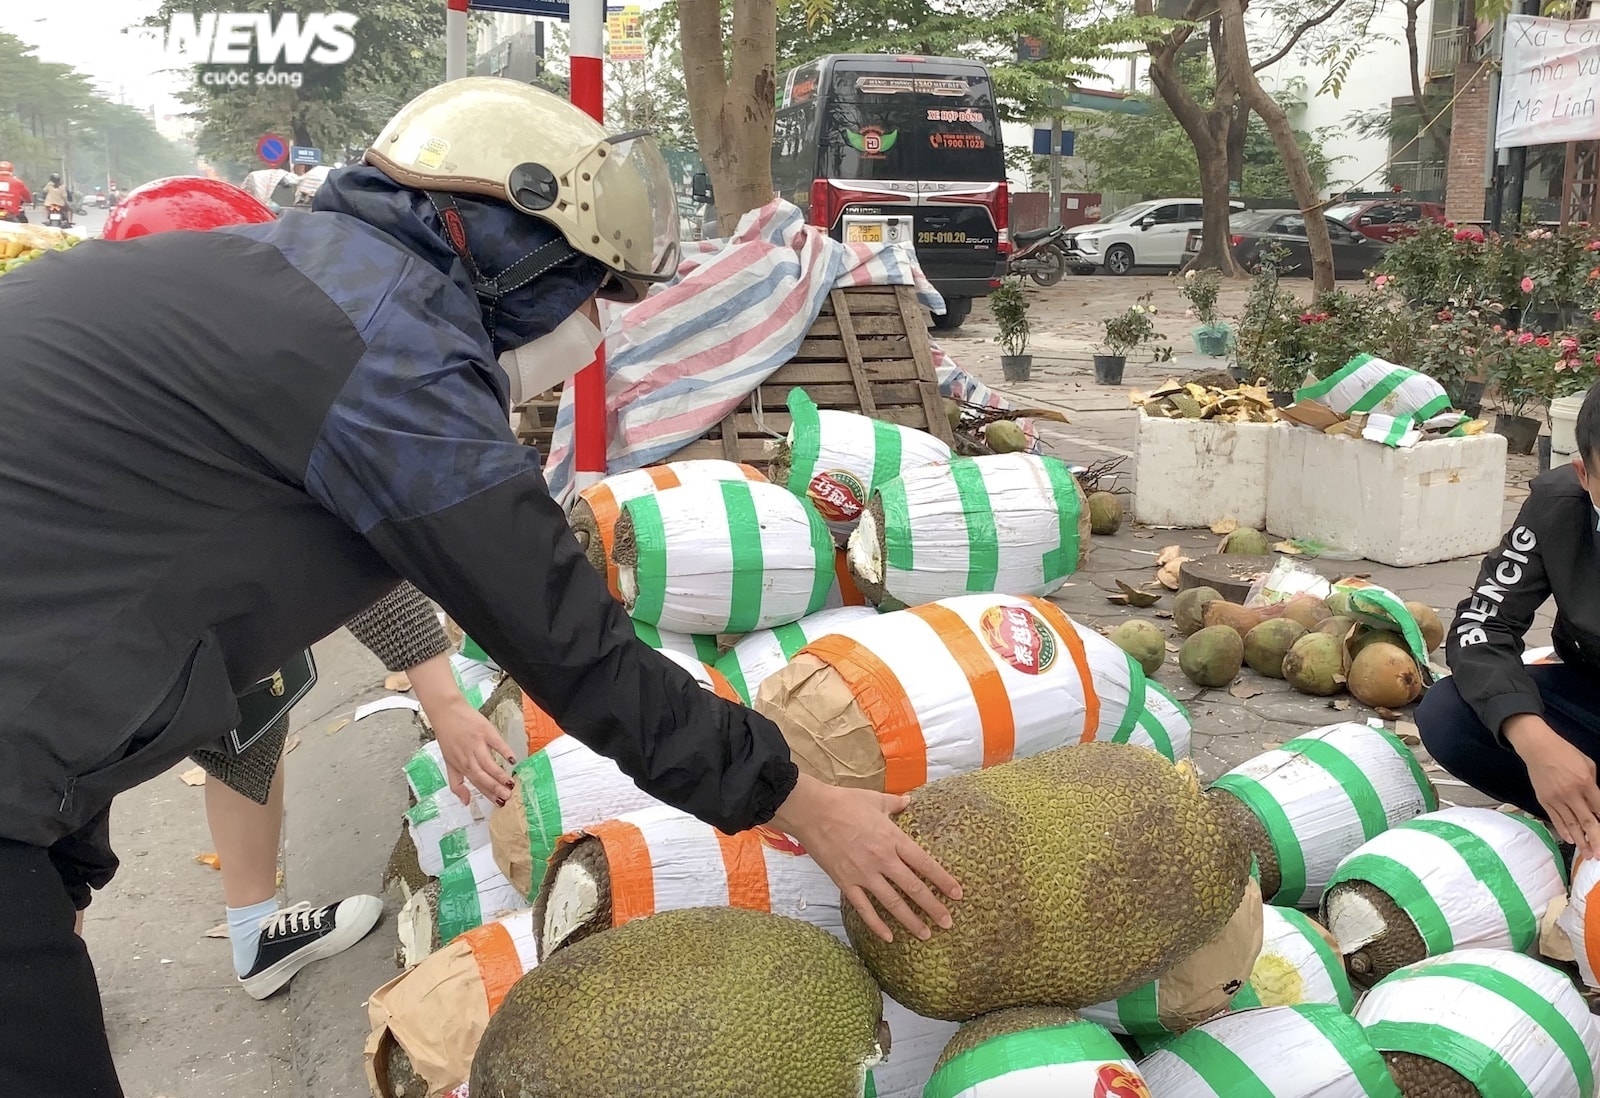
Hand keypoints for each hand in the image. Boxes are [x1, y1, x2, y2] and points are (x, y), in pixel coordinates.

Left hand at [406, 655, 516, 805]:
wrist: (446, 711)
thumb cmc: (448, 736)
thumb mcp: (449, 762)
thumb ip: (456, 783)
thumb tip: (465, 802)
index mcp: (461, 765)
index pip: (477, 783)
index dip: (488, 794)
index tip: (499, 803)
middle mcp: (469, 756)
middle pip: (483, 775)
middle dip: (495, 788)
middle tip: (508, 796)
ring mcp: (477, 743)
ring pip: (489, 763)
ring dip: (500, 774)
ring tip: (511, 783)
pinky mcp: (485, 731)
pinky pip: (496, 743)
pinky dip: (504, 751)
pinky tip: (512, 759)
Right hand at [769, 774, 961, 943]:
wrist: (811, 811)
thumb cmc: (844, 802)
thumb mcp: (875, 799)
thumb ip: (895, 804)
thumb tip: (909, 801)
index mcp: (893, 838)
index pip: (925, 864)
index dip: (943, 880)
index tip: (957, 894)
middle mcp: (882, 859)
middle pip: (913, 888)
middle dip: (933, 907)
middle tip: (948, 923)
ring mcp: (863, 874)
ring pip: (892, 903)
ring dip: (910, 920)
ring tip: (925, 934)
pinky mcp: (845, 883)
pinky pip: (864, 908)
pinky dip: (876, 924)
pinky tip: (888, 937)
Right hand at [1505, 714, 1599, 855]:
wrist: (1537, 747)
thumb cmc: (1565, 752)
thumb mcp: (1588, 765)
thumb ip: (1594, 785)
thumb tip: (1597, 804)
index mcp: (1586, 783)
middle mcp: (1571, 794)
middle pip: (1587, 822)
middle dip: (1596, 840)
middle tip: (1599, 855)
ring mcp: (1556, 798)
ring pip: (1571, 824)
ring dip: (1581, 841)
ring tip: (1587, 855)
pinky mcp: (1544, 800)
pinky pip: (1556, 819)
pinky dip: (1563, 831)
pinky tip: (1571, 840)